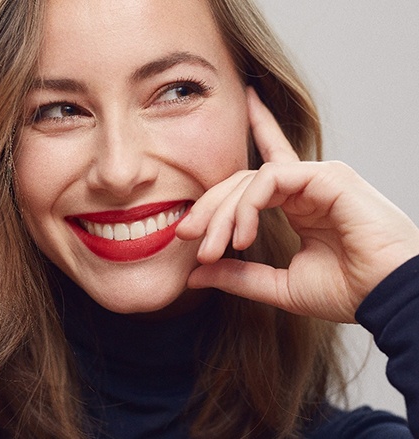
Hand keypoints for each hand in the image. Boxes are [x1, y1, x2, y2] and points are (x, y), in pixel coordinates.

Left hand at [176, 87, 418, 322]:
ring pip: (250, 180)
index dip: (239, 156)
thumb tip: (195, 274)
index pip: (261, 173)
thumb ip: (239, 277)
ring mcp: (318, 178)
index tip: (209, 173)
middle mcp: (306, 186)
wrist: (390, 300)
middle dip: (209, 208)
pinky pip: (271, 179)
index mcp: (299, 204)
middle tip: (185, 236)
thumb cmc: (348, 292)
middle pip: (241, 181)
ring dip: (224, 214)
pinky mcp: (327, 177)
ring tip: (212, 250)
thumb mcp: (280, 285)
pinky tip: (242, 237)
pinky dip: (248, 207)